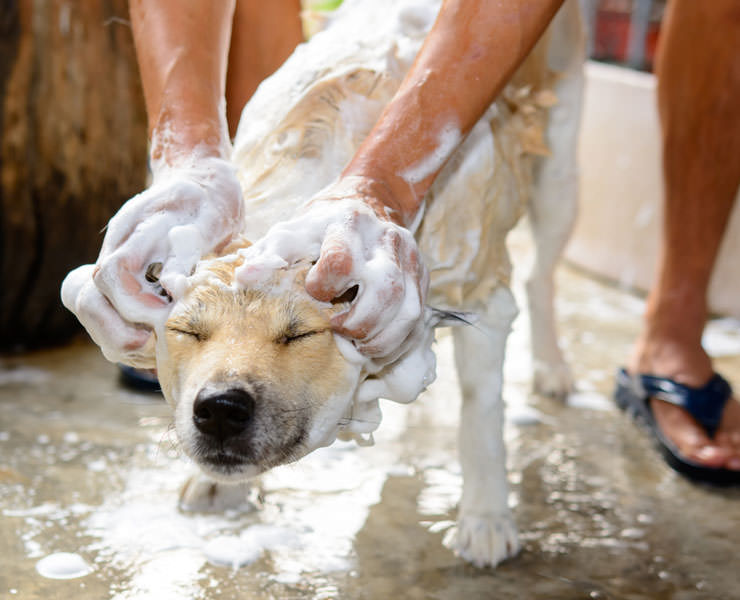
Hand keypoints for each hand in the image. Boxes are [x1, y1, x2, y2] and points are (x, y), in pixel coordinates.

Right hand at [62, 156, 243, 363]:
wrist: (201, 179)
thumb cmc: (212, 199)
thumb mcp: (210, 217)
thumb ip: (188, 251)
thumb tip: (170, 284)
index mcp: (137, 226)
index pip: (112, 273)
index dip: (134, 306)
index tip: (166, 320)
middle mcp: (117, 244)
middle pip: (86, 298)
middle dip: (118, 332)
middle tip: (157, 345)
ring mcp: (112, 258)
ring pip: (90, 309)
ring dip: (119, 339)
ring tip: (156, 350)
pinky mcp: (119, 275)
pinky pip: (103, 312)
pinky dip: (124, 335)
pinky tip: (152, 344)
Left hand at [235, 176, 427, 357]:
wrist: (367, 205)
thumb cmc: (320, 228)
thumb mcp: (291, 233)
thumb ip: (270, 254)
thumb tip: (247, 278)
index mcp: (348, 224)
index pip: (341, 261)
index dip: (324, 287)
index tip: (314, 292)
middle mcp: (386, 240)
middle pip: (385, 289)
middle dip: (360, 323)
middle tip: (340, 330)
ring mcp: (410, 260)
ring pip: (409, 311)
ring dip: (382, 340)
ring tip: (360, 346)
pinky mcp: (423, 279)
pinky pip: (418, 321)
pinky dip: (398, 342)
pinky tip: (377, 346)